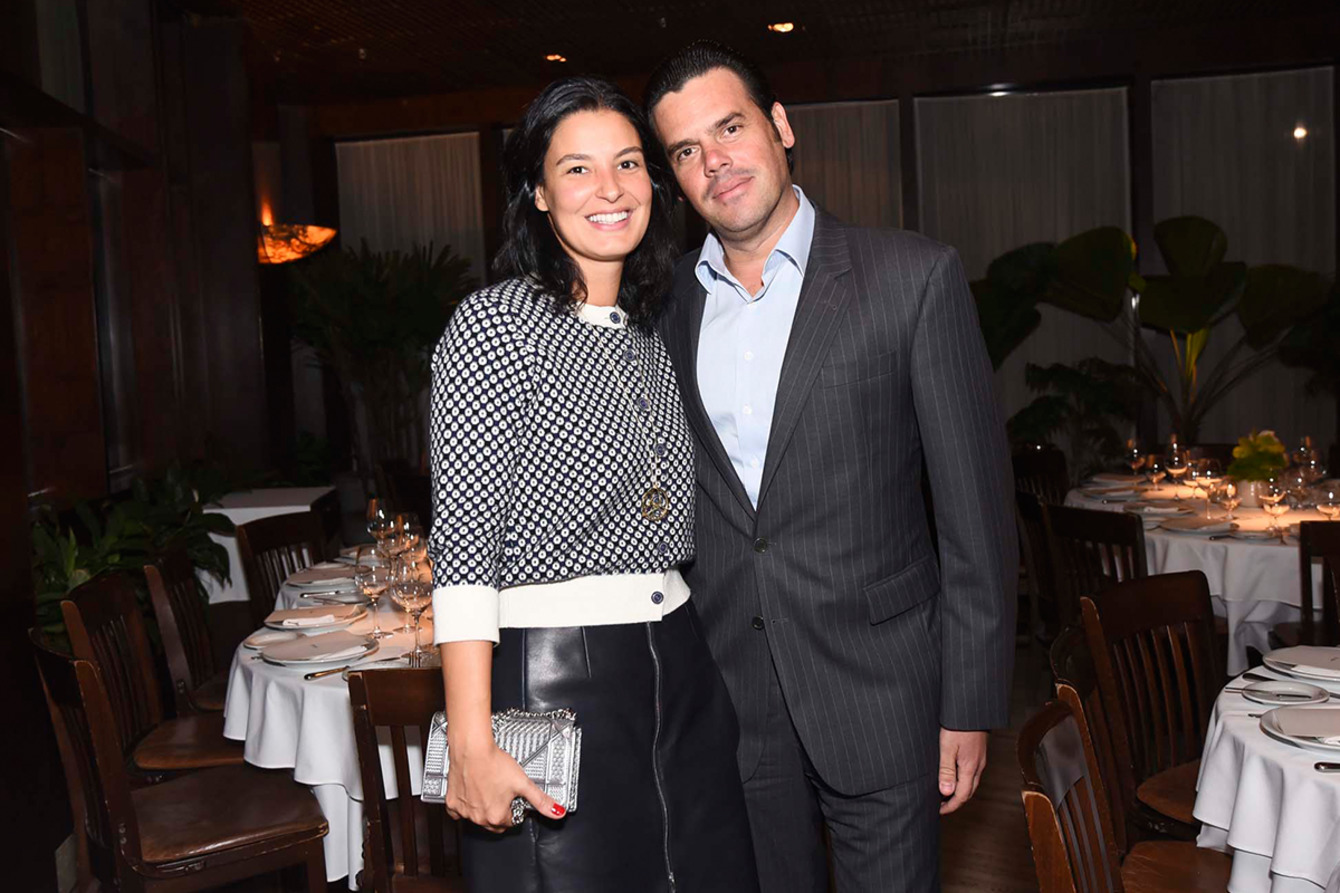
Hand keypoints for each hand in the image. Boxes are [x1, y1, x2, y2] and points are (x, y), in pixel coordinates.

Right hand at [443, 735, 566, 832]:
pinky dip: (464, 806)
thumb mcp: (523, 782)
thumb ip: (541, 800)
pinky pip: (457, 812)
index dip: (515, 811)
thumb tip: (557, 812)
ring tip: (490, 790)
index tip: (515, 801)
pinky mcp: (451, 802)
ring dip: (483, 809)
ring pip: (476, 818)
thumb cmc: (494, 763)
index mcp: (496, 816)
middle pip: (493, 823)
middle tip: (503, 796)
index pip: (510, 822)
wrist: (472, 749)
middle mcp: (478, 817)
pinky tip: (471, 795)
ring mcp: (463, 811)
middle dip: (500, 813)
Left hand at [938, 728, 987, 814]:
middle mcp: (978, 767)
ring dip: (959, 792)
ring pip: (971, 783)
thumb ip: (946, 770)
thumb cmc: (958, 726)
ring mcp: (980, 760)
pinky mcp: (979, 753)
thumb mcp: (947, 748)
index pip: (962, 796)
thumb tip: (946, 792)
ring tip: (944, 794)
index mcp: (970, 768)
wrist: (971, 710)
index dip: (950, 806)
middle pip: (969, 792)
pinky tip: (954, 777)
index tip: (939, 811)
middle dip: (955, 802)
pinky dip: (963, 781)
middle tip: (941, 806)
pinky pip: (972, 774)